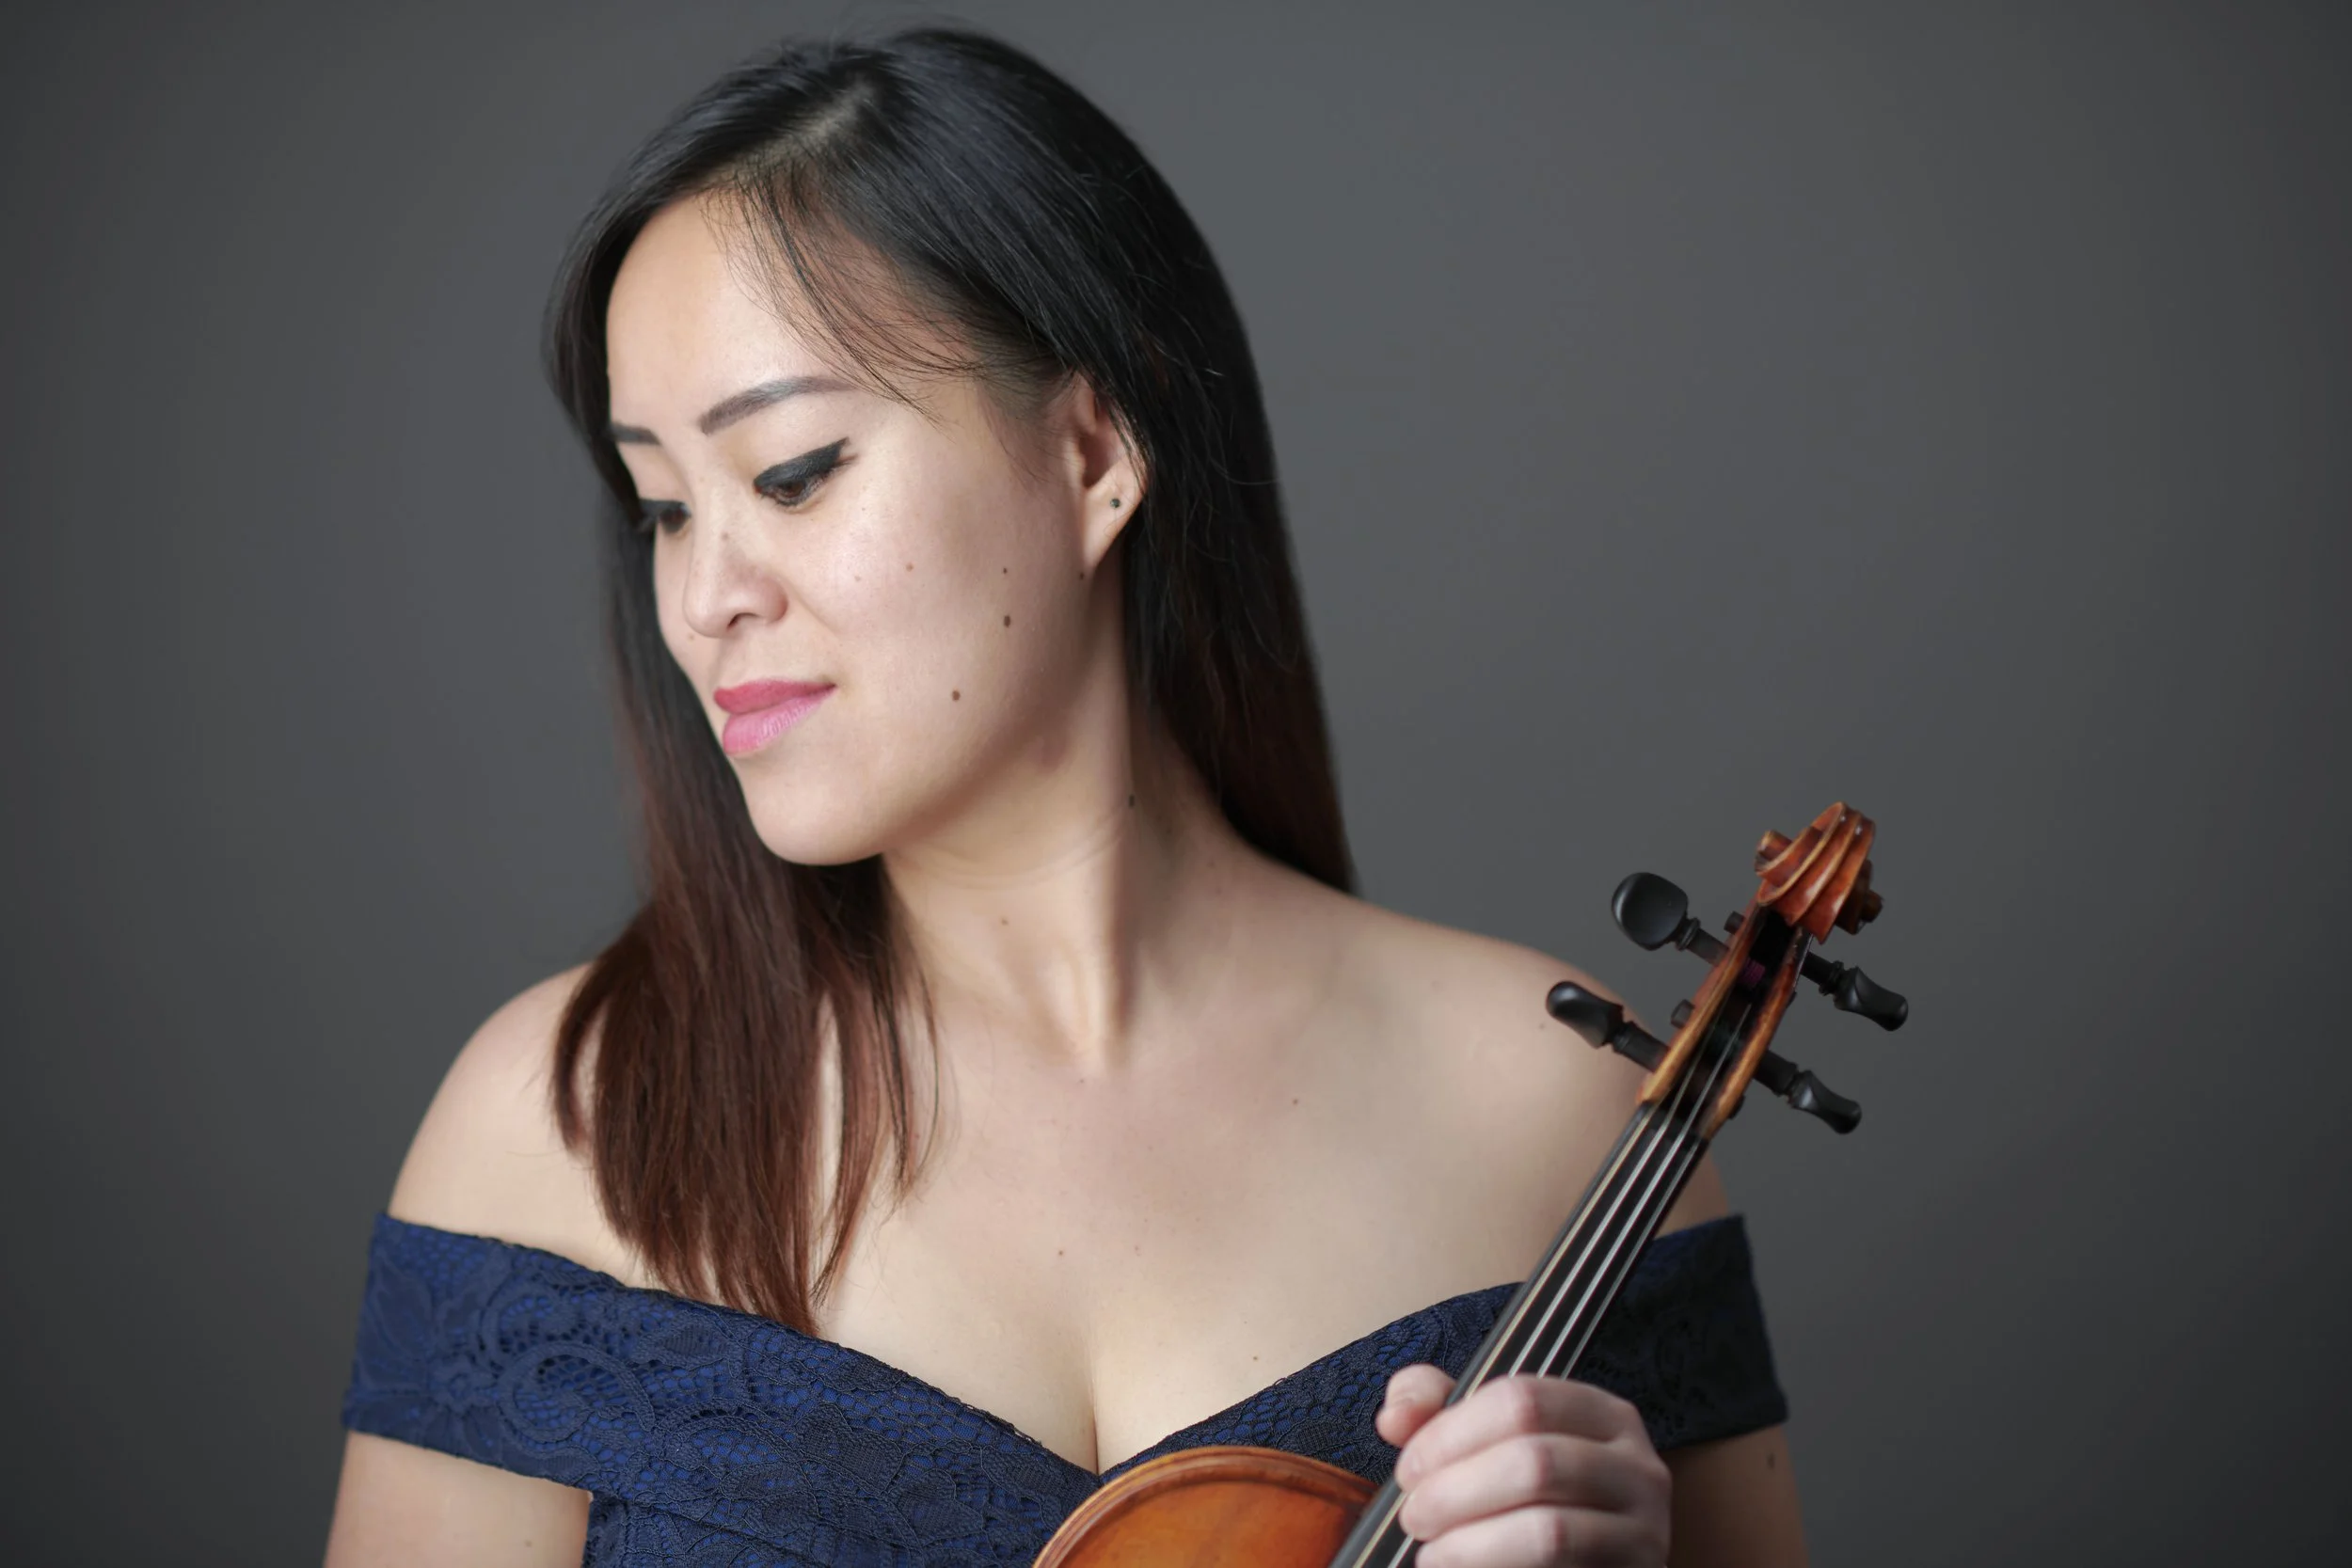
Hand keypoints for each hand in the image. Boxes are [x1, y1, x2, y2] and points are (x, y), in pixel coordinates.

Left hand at [1376, 1365, 1670, 1567]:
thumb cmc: (1529, 1504)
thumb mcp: (1486, 1444)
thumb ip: (1435, 1413)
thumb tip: (1397, 1417)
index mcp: (1601, 1413)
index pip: (1522, 1399)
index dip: (1451, 1433)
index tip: (1408, 1468)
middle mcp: (1636, 1465)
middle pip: (1533, 1462)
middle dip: (1454, 1491)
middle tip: (1413, 1515)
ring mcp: (1644, 1530)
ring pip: (1548, 1529)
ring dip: (1471, 1543)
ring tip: (1431, 1554)